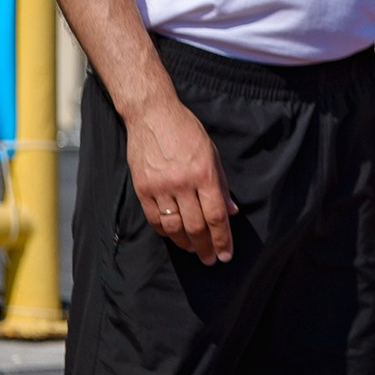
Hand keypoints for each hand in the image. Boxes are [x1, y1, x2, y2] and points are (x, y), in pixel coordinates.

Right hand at [127, 94, 237, 262]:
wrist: (152, 115)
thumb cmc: (186, 131)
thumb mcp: (211, 153)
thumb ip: (221, 184)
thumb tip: (231, 211)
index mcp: (204, 173)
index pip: (216, 216)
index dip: (222, 239)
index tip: (225, 254)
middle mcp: (183, 183)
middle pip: (196, 226)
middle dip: (206, 247)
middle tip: (210, 259)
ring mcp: (161, 187)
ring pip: (175, 227)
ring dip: (186, 243)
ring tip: (194, 250)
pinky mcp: (143, 188)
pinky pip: (155, 219)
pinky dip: (166, 232)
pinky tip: (174, 236)